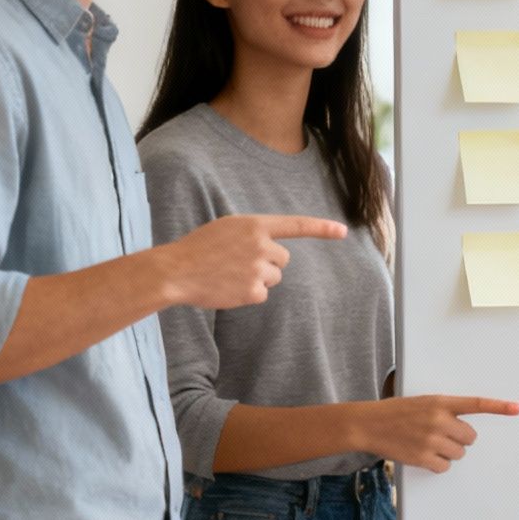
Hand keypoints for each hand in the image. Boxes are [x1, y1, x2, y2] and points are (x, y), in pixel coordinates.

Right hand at [160, 214, 347, 308]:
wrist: (175, 271)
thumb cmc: (198, 248)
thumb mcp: (227, 229)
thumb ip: (254, 233)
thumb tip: (274, 250)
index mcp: (254, 225)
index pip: (296, 225)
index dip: (321, 228)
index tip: (343, 231)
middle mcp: (261, 245)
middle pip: (283, 259)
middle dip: (267, 263)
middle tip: (237, 263)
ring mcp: (259, 269)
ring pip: (274, 278)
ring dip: (257, 279)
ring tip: (229, 274)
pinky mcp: (254, 292)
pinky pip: (262, 294)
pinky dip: (248, 294)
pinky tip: (228, 288)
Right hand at [353, 395, 518, 473]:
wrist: (368, 424)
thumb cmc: (396, 412)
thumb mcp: (422, 403)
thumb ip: (444, 410)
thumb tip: (462, 428)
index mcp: (440, 402)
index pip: (475, 404)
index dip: (498, 407)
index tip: (517, 408)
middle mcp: (439, 419)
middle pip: (470, 437)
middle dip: (459, 439)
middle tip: (442, 435)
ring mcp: (431, 439)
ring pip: (459, 453)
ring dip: (448, 452)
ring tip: (428, 444)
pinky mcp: (423, 457)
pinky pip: (445, 466)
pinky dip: (437, 464)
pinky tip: (423, 455)